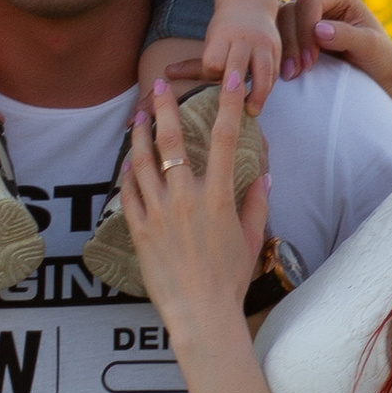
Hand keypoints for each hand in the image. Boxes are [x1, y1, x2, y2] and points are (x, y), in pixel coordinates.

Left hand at [114, 69, 268, 336]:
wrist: (199, 313)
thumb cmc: (229, 279)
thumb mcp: (251, 239)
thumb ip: (256, 204)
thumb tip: (263, 178)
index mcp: (218, 197)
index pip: (226, 139)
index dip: (227, 104)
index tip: (229, 78)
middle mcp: (185, 198)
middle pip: (171, 141)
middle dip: (164, 107)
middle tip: (158, 85)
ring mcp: (158, 213)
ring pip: (142, 161)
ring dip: (138, 134)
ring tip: (137, 115)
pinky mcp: (139, 229)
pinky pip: (128, 192)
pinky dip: (128, 172)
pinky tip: (128, 159)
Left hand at [199, 1, 281, 109]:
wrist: (251, 3)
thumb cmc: (225, 29)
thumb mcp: (210, 41)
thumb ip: (193, 65)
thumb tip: (165, 75)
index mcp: (223, 35)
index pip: (214, 61)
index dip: (211, 74)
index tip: (211, 80)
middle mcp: (244, 39)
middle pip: (238, 67)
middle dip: (234, 90)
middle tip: (231, 114)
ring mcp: (264, 44)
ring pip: (263, 72)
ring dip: (258, 94)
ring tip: (252, 112)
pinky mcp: (277, 50)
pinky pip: (274, 73)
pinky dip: (268, 88)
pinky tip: (260, 100)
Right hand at [276, 0, 391, 122]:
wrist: (374, 72)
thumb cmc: (378, 56)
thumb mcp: (371, 47)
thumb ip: (347, 36)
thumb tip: (318, 30)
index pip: (310, 2)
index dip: (305, 30)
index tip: (309, 61)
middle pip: (290, 12)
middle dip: (291, 43)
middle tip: (294, 74)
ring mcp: (301, 10)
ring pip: (278, 23)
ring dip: (281, 50)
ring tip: (289, 76)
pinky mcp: (292, 27)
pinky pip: (276, 35)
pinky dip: (278, 52)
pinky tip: (282, 72)